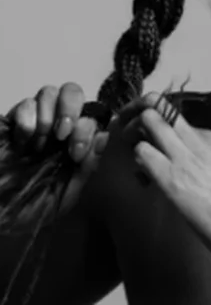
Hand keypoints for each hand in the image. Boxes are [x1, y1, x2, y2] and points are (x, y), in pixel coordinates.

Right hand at [5, 82, 108, 213]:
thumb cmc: (40, 204)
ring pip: (49, 92)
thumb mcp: (71, 188)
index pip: (92, 114)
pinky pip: (24, 103)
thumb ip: (89, 164)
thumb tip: (104, 135)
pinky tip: (24, 139)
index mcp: (76, 137)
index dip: (87, 129)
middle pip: (71, 91)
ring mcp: (35, 120)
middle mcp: (58, 123)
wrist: (5, 216)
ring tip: (41, 142)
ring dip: (48, 115)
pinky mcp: (12, 122)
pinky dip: (27, 118)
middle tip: (62, 135)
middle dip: (70, 108)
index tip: (76, 153)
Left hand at [119, 92, 210, 261]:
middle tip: (129, 139)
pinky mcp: (171, 177)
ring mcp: (183, 156)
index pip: (174, 117)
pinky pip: (142, 153)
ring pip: (148, 122)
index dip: (156, 125)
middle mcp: (196, 140)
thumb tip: (186, 165)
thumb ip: (204, 162)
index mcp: (210, 139)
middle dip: (137, 118)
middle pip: (158, 109)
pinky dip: (136, 162)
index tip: (149, 139)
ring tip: (136, 160)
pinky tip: (143, 180)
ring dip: (133, 137)